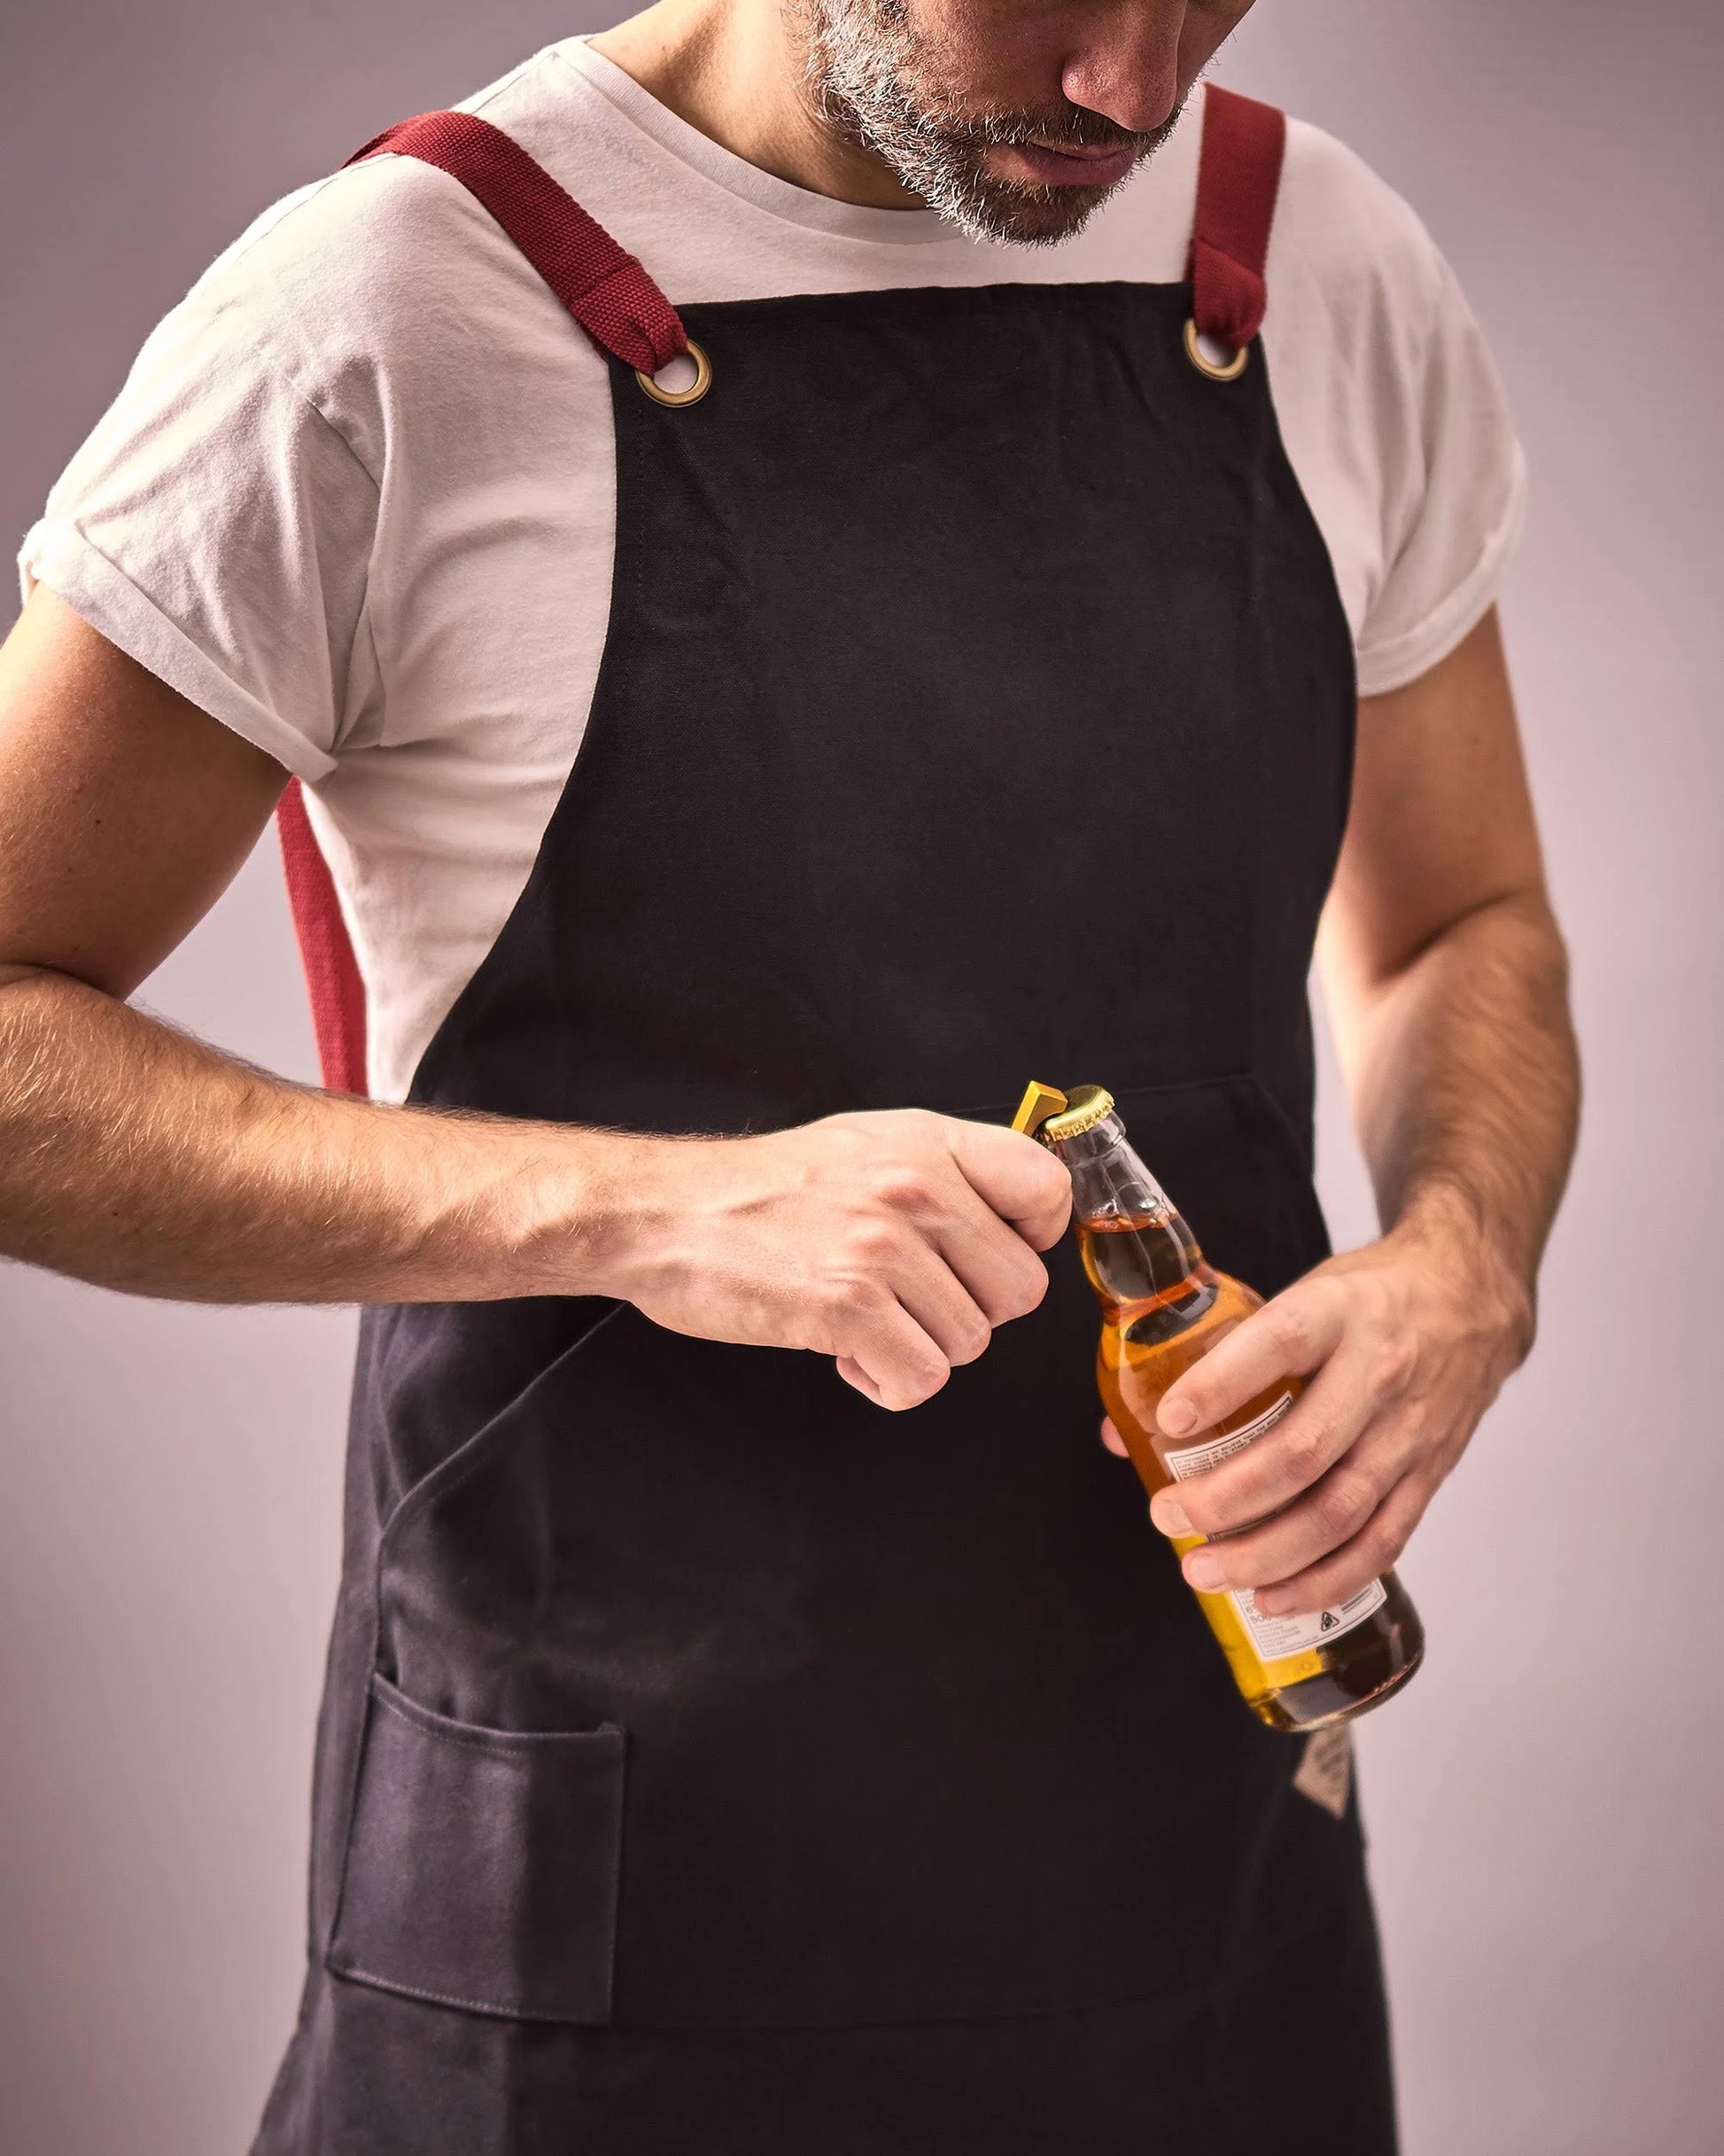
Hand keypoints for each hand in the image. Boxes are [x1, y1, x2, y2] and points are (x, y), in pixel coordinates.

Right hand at [609, 1110, 1071, 1410]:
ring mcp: (882, 1247)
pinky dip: (886, 1383)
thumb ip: (941, 1171)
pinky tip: (848, 1353)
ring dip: (919, 1349)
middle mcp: (915, 1188)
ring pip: (970, 1343)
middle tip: (910, 1302)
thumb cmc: (760, 1189)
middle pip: (1020, 1290)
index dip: (1033, 1239)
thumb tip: (1012, 1219)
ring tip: (863, 1319)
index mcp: (928, 1143)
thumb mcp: (863, 1145)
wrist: (663, 1214)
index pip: (1048, 1190)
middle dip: (970, 1312)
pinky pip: (920, 1379)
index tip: (986, 1257)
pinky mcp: (847, 1305)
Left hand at [1099, 1193, 1533, 1613]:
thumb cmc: (1367, 1298)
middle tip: (1169, 1517)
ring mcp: (1409, 1432)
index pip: (1277, 1345)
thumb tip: (1131, 1425)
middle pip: (1301, 1452)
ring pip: (1338, 1511)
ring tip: (1204, 1570)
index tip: (1165, 1423)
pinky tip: (1273, 1597)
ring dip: (1264, 1554)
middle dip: (1226, 1499)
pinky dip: (1324, 1581)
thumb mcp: (1300, 1294)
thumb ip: (1221, 1354)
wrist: (1470, 1296)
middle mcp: (1378, 1373)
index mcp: (1336, 1313)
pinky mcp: (1430, 1474)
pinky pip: (1380, 1542)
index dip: (1218, 1387)